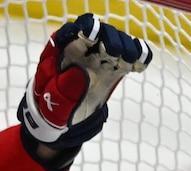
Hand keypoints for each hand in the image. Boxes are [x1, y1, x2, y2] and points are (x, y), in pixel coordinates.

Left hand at [18, 13, 152, 150]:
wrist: (60, 119)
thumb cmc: (51, 105)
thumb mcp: (53, 100)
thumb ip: (64, 87)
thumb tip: (82, 72)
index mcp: (65, 49)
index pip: (78, 31)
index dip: (86, 30)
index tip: (91, 38)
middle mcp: (86, 48)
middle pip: (103, 33)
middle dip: (110, 39)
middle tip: (113, 53)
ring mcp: (102, 58)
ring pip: (120, 42)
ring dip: (127, 48)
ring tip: (127, 62)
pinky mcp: (116, 69)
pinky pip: (132, 57)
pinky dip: (139, 57)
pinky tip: (138, 67)